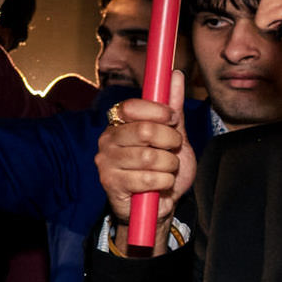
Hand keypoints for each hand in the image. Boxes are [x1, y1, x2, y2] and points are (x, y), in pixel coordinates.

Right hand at [96, 71, 197, 230]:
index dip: (157, 111)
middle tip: (172, 150)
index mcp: (120, 123)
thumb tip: (174, 74)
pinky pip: (148, 178)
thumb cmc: (163, 169)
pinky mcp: (110, 183)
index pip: (132, 106)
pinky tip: (159, 186)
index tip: (172, 118)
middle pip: (146, 131)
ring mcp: (106, 161)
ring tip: (166, 171)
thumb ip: (173, 106)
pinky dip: (164, 183)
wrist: (157, 206)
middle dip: (170, 142)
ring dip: (169, 166)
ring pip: (150, 157)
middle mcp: (108, 139)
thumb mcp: (174, 135)